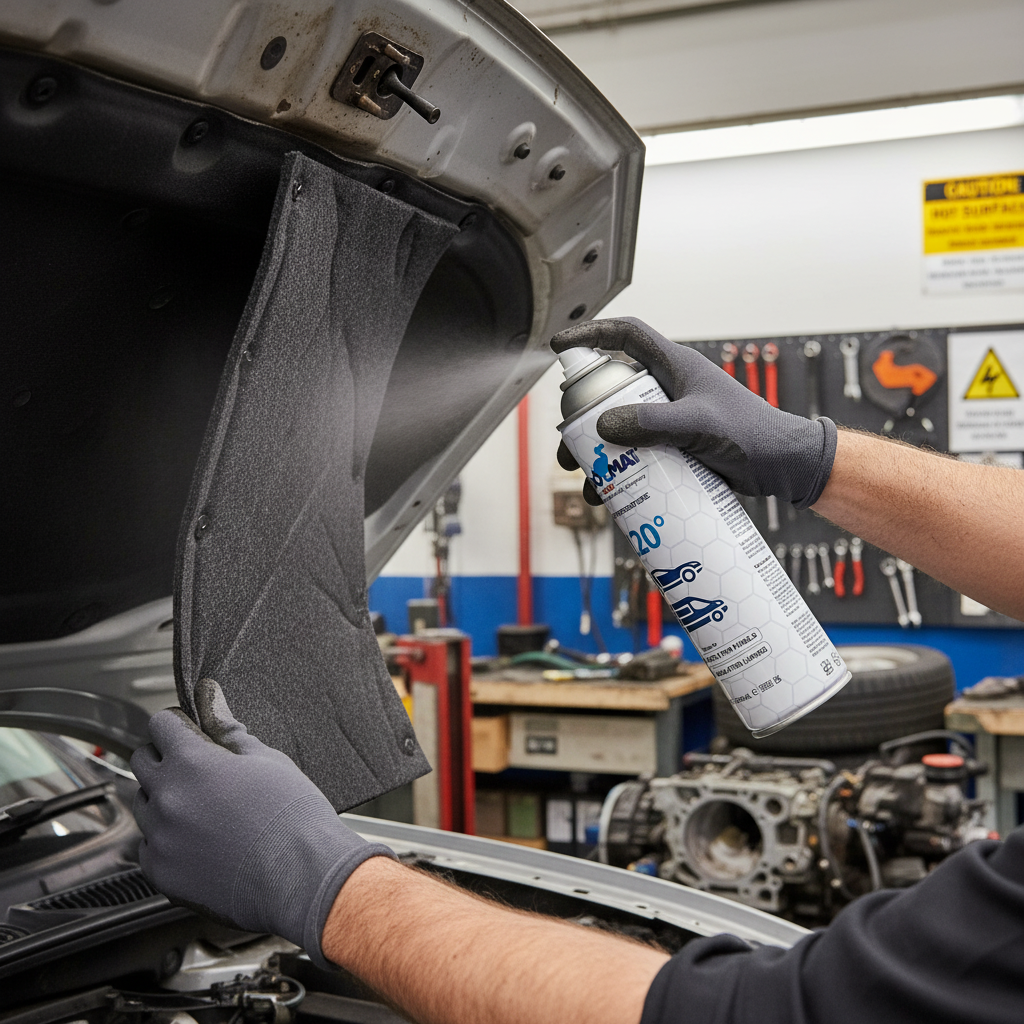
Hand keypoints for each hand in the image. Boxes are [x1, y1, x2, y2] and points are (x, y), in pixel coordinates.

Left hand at [130, 678, 393, 966]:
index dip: (177, 723)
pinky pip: (148, 846)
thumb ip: (229, 731)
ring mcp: (160, 838)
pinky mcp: (161, 874)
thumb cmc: (292, 817)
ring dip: (164, 798)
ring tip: (204, 808)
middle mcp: (167, 798)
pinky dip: (166, 839)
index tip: (191, 730)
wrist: (302, 877)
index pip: (160, 725)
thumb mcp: (266, 761)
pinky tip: (199, 840)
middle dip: (164, 756)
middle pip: (141, 761)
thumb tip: (212, 700)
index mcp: (192, 762)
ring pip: (143, 804)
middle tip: (197, 767)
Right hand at [553, 318, 836, 508]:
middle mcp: (667, 389)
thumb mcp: (698, 425)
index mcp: (674, 367)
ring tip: (583, 475)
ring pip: (618, 428)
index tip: (559, 347)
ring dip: (595, 451)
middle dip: (581, 415)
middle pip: (610, 391)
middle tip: (567, 440)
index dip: (590, 335)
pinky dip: (618, 472)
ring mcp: (669, 419)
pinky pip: (635, 455)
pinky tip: (609, 494)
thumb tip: (602, 426)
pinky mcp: (673, 447)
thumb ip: (652, 422)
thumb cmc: (752, 435)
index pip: (626, 336)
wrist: (782, 467)